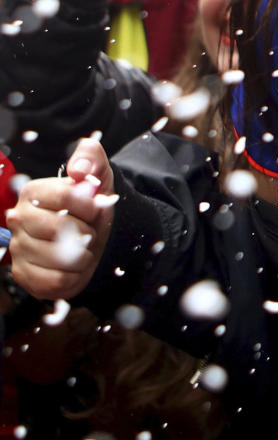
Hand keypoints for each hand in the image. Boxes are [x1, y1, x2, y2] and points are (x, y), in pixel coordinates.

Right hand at [8, 138, 114, 299]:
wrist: (95, 239)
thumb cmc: (92, 207)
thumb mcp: (98, 176)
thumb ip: (90, 158)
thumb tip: (80, 168)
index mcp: (33, 192)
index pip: (66, 196)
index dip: (90, 205)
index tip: (96, 209)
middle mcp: (19, 219)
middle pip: (60, 228)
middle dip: (86, 231)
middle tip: (88, 231)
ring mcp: (18, 248)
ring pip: (59, 257)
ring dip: (82, 255)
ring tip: (81, 248)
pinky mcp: (23, 275)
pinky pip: (55, 281)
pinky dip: (74, 276)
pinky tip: (73, 266)